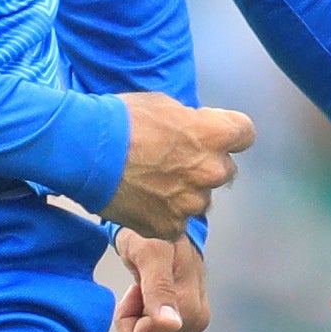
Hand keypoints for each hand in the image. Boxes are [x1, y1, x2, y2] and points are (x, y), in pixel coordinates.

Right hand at [104, 93, 254, 238]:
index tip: (214, 136)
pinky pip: (176, 223)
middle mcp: (211, 171)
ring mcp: (191, 203)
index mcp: (215, 135)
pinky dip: (162, 215)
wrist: (85, 151)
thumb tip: (194, 131)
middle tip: (172, 162)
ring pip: (199, 200)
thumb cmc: (120, 121)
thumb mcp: (164, 105)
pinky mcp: (170, 226)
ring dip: (183, 193)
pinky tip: (142, 201)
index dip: (228, 134)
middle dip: (204, 166)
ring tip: (151, 183)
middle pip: (223, 171)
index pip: (245, 134)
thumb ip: (190, 122)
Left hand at [108, 230, 206, 331]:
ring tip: (146, 287)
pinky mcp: (185, 322)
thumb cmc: (152, 234)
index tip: (138, 288)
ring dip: (138, 316)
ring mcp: (191, 324)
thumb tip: (171, 324)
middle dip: (134, 319)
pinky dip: (143, 316)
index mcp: (189, 312)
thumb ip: (159, 289)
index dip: (128, 319)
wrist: (164, 224)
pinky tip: (150, 294)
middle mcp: (195, 322)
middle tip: (140, 287)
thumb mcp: (149, 254)